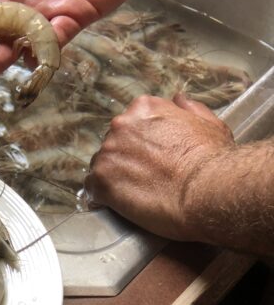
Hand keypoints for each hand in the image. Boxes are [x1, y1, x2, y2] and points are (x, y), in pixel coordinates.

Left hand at [84, 94, 234, 241]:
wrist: (208, 191)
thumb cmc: (213, 161)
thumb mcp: (209, 123)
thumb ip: (189, 108)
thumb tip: (178, 100)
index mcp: (144, 108)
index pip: (130, 124)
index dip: (139, 144)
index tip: (150, 158)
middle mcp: (120, 125)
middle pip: (113, 144)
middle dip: (125, 160)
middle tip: (145, 178)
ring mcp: (108, 152)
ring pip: (101, 166)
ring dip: (113, 178)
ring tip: (135, 193)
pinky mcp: (100, 180)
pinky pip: (92, 189)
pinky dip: (101, 197)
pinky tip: (118, 204)